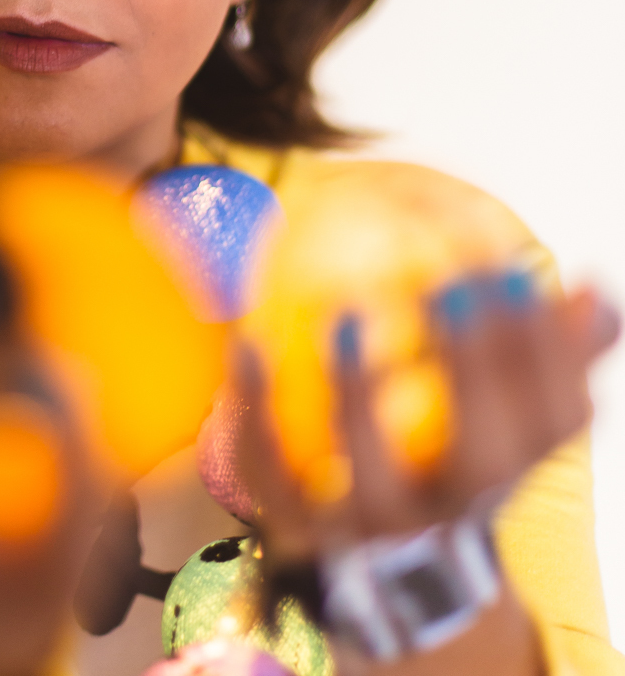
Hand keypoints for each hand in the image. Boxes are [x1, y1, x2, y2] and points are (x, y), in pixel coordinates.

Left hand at [238, 276, 617, 561]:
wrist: (382, 571)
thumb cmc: (446, 468)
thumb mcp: (499, 425)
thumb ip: (545, 359)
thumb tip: (596, 289)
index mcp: (507, 475)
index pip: (554, 421)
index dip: (545, 349)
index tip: (518, 267)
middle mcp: (450, 512)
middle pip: (482, 459)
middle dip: (477, 374)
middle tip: (451, 287)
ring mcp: (372, 529)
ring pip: (373, 477)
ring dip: (360, 397)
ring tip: (344, 316)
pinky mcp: (298, 530)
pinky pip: (273, 473)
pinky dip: (257, 411)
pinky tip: (249, 342)